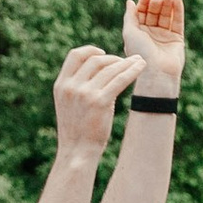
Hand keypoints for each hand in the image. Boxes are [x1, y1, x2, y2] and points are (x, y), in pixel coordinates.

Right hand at [54, 42, 139, 161]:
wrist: (77, 151)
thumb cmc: (76, 128)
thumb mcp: (68, 103)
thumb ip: (76, 84)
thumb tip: (97, 66)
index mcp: (61, 85)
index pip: (75, 56)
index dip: (90, 50)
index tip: (103, 53)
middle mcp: (71, 87)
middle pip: (95, 60)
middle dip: (113, 58)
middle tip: (125, 62)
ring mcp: (85, 94)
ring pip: (110, 69)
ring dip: (126, 63)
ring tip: (139, 62)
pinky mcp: (100, 102)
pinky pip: (120, 80)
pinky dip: (133, 71)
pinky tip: (141, 67)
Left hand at [124, 0, 185, 96]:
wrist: (157, 71)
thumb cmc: (140, 53)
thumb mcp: (130, 32)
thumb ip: (130, 16)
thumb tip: (130, 1)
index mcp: (138, 32)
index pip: (141, 12)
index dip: (144, 3)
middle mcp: (151, 33)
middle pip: (154, 12)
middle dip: (156, 3)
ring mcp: (164, 35)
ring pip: (166, 15)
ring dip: (167, 3)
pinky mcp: (177, 38)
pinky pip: (177, 21)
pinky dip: (178, 9)